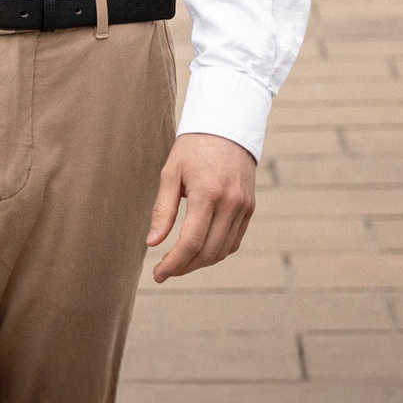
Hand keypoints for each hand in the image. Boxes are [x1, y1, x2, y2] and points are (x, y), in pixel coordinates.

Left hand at [145, 132, 256, 281]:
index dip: (173, 263)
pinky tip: (199, 251)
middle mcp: (230, 204)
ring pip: (223, 251)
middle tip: (164, 272)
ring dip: (200, 263)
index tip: (158, 275)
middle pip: (208, 252)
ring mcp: (244, 208)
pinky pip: (234, 241)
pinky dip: (217, 252)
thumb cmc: (192, 148)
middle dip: (185, 267)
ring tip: (179, 263)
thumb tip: (152, 243)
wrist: (226, 127)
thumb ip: (162, 209)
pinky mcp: (250, 209)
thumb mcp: (170, 173)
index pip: (190, 242)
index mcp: (207, 193)